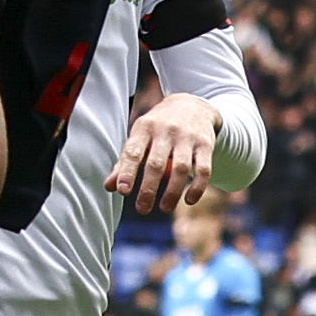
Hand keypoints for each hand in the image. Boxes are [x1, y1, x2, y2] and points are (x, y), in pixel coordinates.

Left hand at [111, 92, 220, 213]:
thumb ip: (124, 162)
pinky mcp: (205, 144)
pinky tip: (189, 200)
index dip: (127, 172)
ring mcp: (187, 137)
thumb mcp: (139, 138)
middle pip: (156, 164)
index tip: (123, 191)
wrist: (192, 105)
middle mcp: (165, 130)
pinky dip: (197, 186)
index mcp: (144, 128)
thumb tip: (109, 187)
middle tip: (142, 209)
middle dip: (148, 189)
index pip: (133, 152)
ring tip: (165, 208)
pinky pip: (203, 169)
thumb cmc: (158, 129)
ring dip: (172, 191)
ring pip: (180, 168)